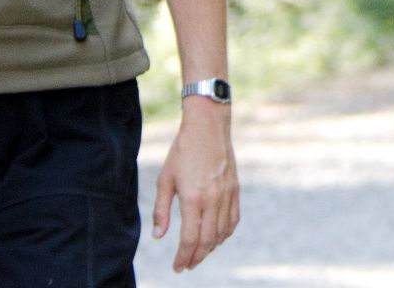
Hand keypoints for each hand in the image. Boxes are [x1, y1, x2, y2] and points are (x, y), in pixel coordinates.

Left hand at [152, 97, 239, 271]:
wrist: (208, 127)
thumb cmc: (182, 151)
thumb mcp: (165, 179)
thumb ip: (161, 210)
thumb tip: (158, 236)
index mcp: (193, 198)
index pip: (190, 239)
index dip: (183, 257)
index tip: (177, 266)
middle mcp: (213, 200)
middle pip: (207, 241)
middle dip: (197, 257)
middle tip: (187, 265)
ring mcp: (227, 195)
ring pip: (222, 233)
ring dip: (211, 247)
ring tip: (199, 253)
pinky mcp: (235, 189)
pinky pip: (233, 219)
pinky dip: (225, 233)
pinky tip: (217, 237)